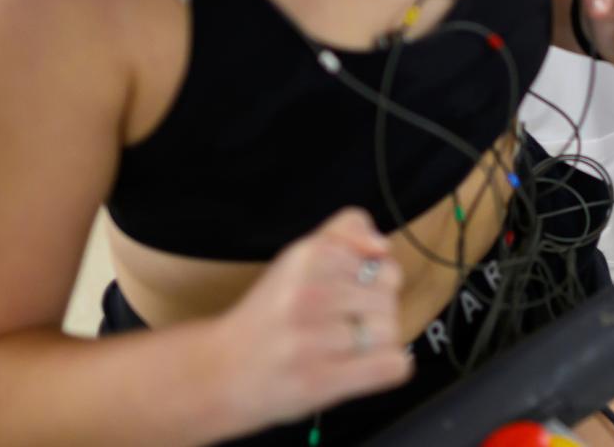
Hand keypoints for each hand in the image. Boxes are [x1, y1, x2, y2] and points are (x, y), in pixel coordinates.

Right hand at [211, 208, 410, 429]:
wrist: (221, 370)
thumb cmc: (269, 316)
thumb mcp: (299, 258)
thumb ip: (345, 234)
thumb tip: (384, 246)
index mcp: (307, 256)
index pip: (383, 259)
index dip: (370, 278)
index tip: (342, 291)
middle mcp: (310, 292)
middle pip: (389, 296)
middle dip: (372, 311)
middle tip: (336, 325)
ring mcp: (314, 338)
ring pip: (391, 331)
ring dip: (374, 344)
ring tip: (340, 349)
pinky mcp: (321, 380)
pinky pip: (392, 366)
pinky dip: (386, 369)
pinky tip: (361, 368)